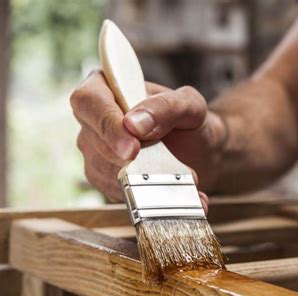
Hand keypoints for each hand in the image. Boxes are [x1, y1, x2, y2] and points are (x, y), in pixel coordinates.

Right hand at [70, 70, 225, 211]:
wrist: (198, 151)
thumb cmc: (190, 122)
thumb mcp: (190, 106)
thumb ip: (166, 107)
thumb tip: (134, 124)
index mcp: (107, 87)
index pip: (89, 101)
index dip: (108, 126)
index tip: (133, 148)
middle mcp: (94, 119)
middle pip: (94, 141)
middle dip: (131, 160)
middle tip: (169, 168)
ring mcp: (95, 150)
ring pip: (103, 171)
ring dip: (144, 181)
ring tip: (182, 180)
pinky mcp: (104, 178)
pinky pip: (116, 192)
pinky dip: (147, 196)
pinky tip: (177, 194)